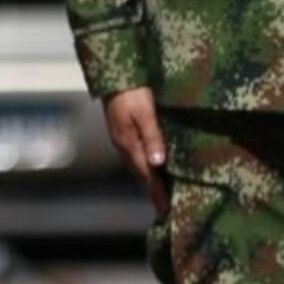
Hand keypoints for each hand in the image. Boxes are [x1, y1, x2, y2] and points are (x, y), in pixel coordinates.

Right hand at [103, 87, 168, 215]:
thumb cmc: (132, 90)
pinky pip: (141, 157)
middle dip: (156, 194)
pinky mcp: (127, 134)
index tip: (168, 212)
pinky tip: (158, 172)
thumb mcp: (144, 112)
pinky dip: (150, 169)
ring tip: (166, 198)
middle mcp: (126, 147)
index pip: (148, 177)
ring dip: (154, 183)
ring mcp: (125, 141)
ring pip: (142, 168)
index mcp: (129, 145)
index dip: (158, 195)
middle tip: (169, 212)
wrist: (114, 71)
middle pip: (144, 176)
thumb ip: (152, 137)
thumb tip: (158, 163)